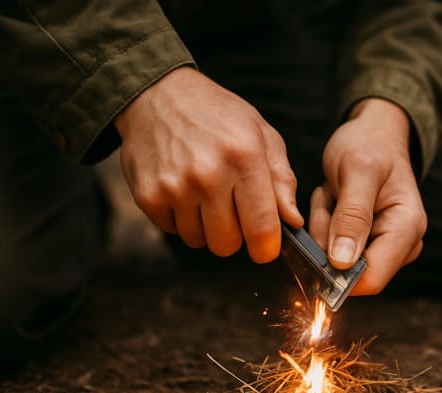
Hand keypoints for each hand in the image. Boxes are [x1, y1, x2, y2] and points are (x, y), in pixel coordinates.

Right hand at [114, 67, 302, 262]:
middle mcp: (208, 174)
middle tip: (231, 211)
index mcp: (244, 157)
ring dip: (205, 227)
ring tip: (204, 194)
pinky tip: (182, 191)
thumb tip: (293, 221)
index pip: (261, 227)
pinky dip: (180, 219)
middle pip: (228, 244)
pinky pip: (172, 231)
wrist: (157, 95)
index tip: (265, 248)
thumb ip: (282, 179)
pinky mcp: (148, 195)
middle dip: (234, 235)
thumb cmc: (217, 115)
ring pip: (199, 240)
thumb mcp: (261, 134)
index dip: (266, 248)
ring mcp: (175, 187)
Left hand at [310, 98, 426, 293]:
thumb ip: (352, 216)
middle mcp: (402, 244)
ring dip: (324, 228)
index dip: (337, 271)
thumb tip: (341, 263)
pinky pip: (332, 249)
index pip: (371, 279)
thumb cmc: (369, 144)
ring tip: (333, 194)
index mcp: (407, 228)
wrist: (373, 133)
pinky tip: (334, 200)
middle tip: (331, 199)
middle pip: (349, 271)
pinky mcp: (368, 243)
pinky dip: (325, 225)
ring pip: (336, 260)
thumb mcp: (357, 171)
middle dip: (328, 239)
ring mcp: (386, 245)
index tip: (317, 235)